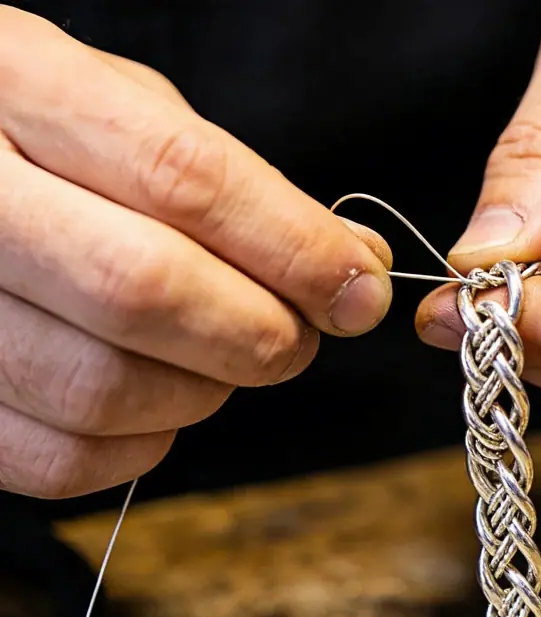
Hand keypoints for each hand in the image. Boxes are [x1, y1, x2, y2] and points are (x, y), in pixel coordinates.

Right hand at [0, 7, 391, 497]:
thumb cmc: (40, 142)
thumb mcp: (129, 114)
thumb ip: (240, 185)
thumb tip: (358, 266)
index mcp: (18, 88)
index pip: (183, 179)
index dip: (296, 250)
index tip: (361, 293)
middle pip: (143, 289)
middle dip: (260, 332)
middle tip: (294, 336)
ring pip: (105, 388)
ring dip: (202, 392)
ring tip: (211, 358)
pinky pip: (64, 459)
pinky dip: (142, 446)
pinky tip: (152, 402)